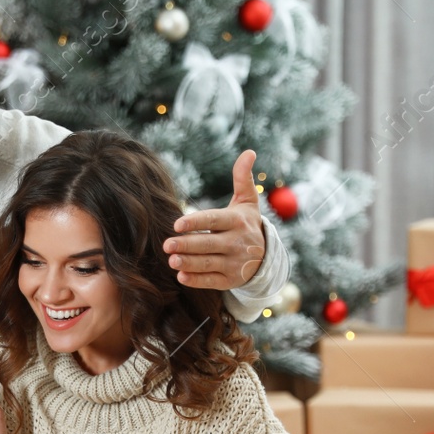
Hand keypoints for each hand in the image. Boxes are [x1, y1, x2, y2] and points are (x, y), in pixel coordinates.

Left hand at [163, 149, 266, 289]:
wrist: (266, 256)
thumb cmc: (247, 223)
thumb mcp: (247, 201)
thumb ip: (243, 178)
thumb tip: (249, 152)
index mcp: (237, 221)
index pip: (214, 221)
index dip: (196, 223)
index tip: (177, 224)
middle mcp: (237, 243)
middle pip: (208, 244)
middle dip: (187, 245)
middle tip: (167, 245)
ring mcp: (234, 263)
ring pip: (209, 263)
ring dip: (189, 263)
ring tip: (171, 260)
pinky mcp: (230, 280)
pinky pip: (212, 281)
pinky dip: (197, 280)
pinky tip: (181, 276)